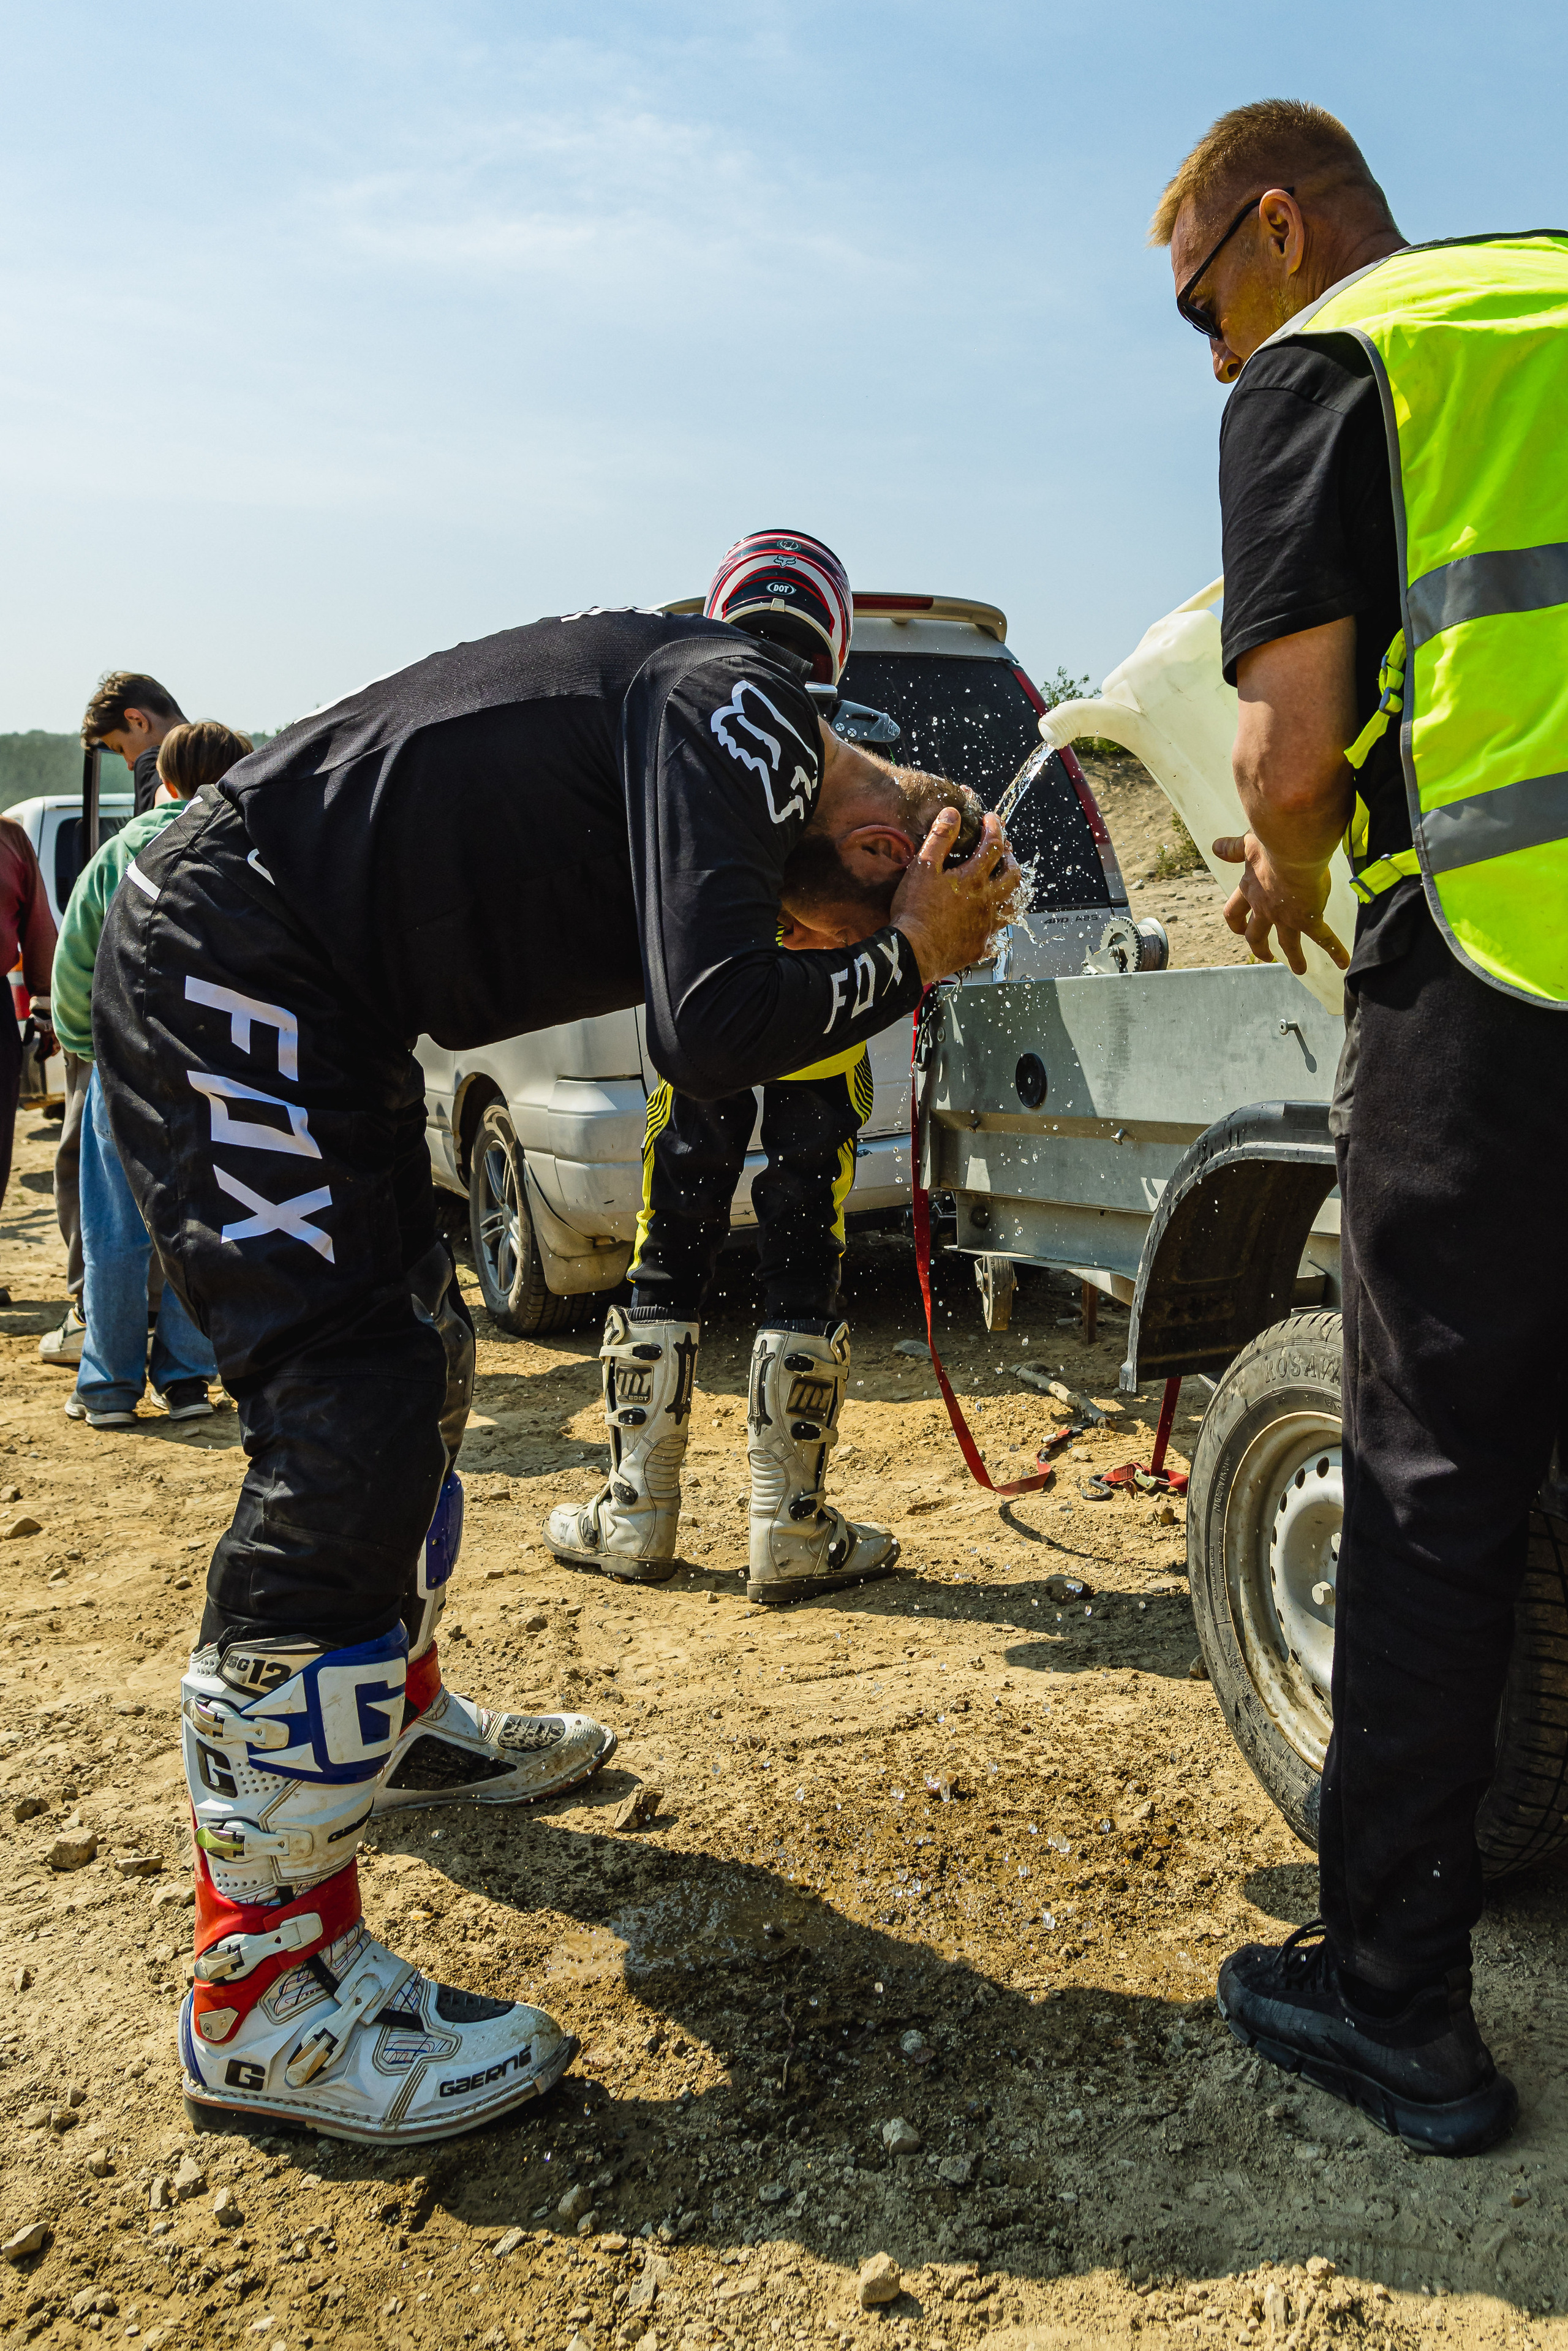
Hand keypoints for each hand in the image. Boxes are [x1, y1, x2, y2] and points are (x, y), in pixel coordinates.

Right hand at [890, 808, 1020, 985]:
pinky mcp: (978, 947)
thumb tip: (953, 813)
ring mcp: (985, 926)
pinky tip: (988, 926)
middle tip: (1006, 853)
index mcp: (973, 879)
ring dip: (1010, 894)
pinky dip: (994, 926)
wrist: (914, 951)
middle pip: (1011, 877)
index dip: (994, 828)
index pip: (993, 846)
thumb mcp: (924, 867)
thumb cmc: (916, 910)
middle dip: (1011, 861)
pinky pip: (995, 936)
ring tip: (1004, 888)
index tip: (991, 819)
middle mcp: (986, 902)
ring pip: (1010, 907)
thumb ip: (939, 838)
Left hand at [1212, 832, 1348, 975]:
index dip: (1235, 923)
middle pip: (1256, 936)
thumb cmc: (1271, 841)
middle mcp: (1265, 909)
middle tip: (1267, 957)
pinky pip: (1323, 938)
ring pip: (1288, 944)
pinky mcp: (1309, 919)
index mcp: (1251, 891)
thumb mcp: (1249, 844)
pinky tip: (1343, 962)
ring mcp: (1286, 917)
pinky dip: (1334, 950)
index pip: (1234, 912)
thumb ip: (1234, 848)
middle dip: (1261, 948)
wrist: (1292, 848)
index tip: (1238, 930)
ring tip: (1300, 969)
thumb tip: (1216, 846)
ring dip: (1295, 957)